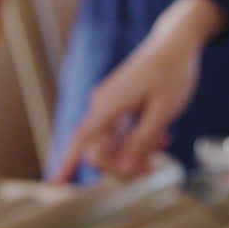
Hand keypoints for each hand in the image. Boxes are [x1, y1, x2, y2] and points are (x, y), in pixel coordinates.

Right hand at [49, 0, 224, 181]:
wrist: (176, 43)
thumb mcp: (163, 111)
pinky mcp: (117, 102)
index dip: (65, 163)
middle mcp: (102, 104)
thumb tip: (124, 168)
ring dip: (133, 152)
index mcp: (109, 104)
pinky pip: (119, 131)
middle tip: (152, 167)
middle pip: (99, 148)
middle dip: (122, 164)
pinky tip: (159, 137)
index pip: (81, 140)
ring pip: (111, 142)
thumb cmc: (173, 74)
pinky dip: (135, 139)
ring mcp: (109, 103)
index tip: (53, 184)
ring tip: (162, 144)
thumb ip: (142, 141)